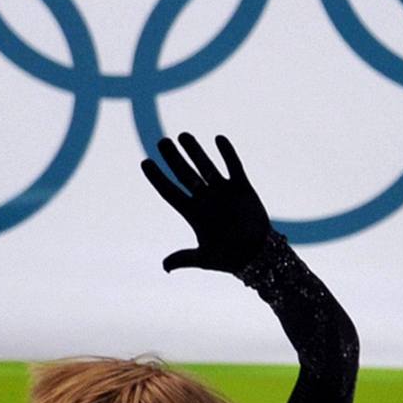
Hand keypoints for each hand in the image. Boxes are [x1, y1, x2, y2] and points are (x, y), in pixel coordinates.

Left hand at [139, 131, 272, 273]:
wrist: (258, 256)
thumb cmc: (229, 258)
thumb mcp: (204, 259)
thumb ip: (183, 258)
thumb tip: (165, 266)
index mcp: (193, 214)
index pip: (170, 192)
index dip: (157, 178)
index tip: (145, 162)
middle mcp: (206, 199)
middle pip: (185, 175)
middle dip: (174, 158)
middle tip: (162, 142)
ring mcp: (223, 192)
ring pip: (206, 167)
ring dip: (195, 151)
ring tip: (183, 135)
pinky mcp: (242, 188)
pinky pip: (234, 167)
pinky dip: (227, 153)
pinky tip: (218, 139)